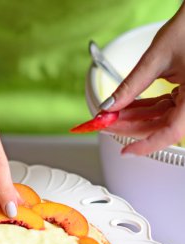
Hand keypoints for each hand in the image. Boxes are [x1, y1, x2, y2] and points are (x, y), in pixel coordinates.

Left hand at [99, 4, 184, 155]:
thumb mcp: (156, 59)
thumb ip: (131, 85)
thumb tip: (109, 105)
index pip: (171, 132)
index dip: (146, 145)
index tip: (125, 151)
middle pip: (161, 126)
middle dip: (129, 126)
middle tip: (106, 124)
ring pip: (160, 118)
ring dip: (133, 117)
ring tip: (111, 115)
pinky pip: (163, 107)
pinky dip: (142, 108)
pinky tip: (125, 107)